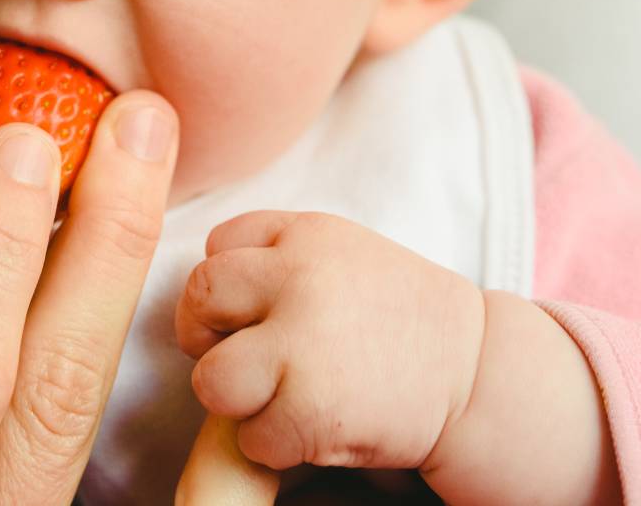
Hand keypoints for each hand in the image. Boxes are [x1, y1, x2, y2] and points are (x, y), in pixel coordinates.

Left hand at [174, 211, 485, 474]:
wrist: (477, 376)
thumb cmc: (398, 317)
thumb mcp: (340, 254)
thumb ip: (278, 255)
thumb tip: (209, 294)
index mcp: (305, 233)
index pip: (217, 245)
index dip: (226, 287)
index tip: (249, 312)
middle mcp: (297, 276)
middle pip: (200, 297)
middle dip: (206, 334)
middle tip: (242, 357)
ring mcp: (302, 341)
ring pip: (211, 377)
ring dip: (234, 399)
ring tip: (274, 399)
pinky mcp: (310, 407)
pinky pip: (250, 436)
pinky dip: (273, 445)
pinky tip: (311, 430)